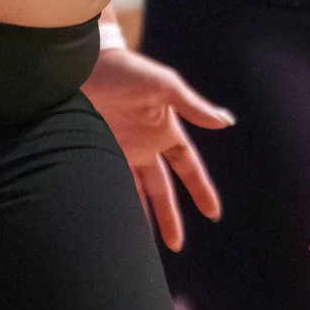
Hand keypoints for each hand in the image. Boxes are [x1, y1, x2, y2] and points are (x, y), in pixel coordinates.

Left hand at [81, 45, 229, 249]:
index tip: (213, 214)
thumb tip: (226, 121)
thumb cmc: (126, 69)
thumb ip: (192, 106)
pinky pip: (108, 183)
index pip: (188, 168)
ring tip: (140, 246)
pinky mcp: (96, 150)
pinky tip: (112, 222)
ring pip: (133, 192)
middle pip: (161, 189)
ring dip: (138, 215)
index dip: (201, 190)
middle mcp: (145, 144)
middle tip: (177, 245)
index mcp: (165, 130)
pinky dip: (112, 201)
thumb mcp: (164, 85)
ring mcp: (120, 149)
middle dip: (170, 216)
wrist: (84, 63)